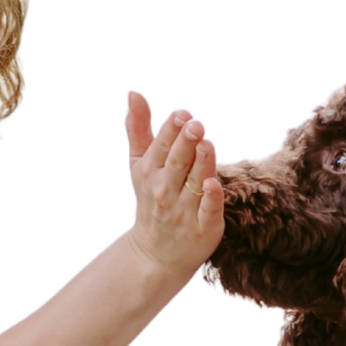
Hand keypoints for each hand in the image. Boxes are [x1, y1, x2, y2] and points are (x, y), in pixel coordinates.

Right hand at [123, 91, 223, 283]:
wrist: (154, 253)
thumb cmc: (153, 200)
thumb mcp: (140, 164)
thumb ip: (138, 129)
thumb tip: (133, 92)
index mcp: (152, 171)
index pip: (162, 146)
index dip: (171, 129)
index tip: (181, 113)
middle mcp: (166, 189)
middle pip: (178, 162)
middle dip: (185, 142)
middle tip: (195, 123)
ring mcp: (184, 210)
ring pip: (194, 182)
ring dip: (200, 163)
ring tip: (205, 143)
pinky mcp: (203, 227)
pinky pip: (208, 211)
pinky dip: (210, 198)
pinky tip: (212, 184)